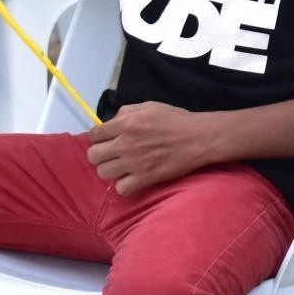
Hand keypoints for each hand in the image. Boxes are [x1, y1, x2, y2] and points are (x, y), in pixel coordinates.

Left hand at [87, 102, 214, 194]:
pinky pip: (120, 188)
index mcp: (127, 123)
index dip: (98, 137)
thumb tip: (112, 121)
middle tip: (112, 154)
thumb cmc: (176, 120)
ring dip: (110, 169)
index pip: (94, 134)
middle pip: (93, 155)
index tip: (105, 140)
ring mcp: (134, 163)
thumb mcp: (151, 106)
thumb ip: (128, 111)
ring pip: (103, 172)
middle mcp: (126, 143)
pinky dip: (124, 185)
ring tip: (122, 166)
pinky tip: (132, 178)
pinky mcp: (145, 178)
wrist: (200, 138)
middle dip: (100, 154)